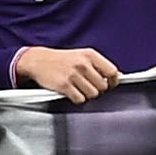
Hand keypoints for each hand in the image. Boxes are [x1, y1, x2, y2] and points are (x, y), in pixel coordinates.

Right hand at [8, 44, 122, 101]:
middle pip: (102, 86)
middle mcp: (82, 64)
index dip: (112, 82)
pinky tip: (72, 93)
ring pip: (92, 94)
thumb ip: (98, 65)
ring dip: (87, 95)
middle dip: (97, 89)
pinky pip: (80, 99)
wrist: (38, 60)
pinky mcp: (64, 85)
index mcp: (90, 55)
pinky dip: (77, 99)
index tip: (109, 85)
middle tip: (88, 87)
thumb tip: (117, 77)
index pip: (112, 72)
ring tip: (79, 89)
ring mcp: (73, 75)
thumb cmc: (61, 59)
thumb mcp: (81, 56)